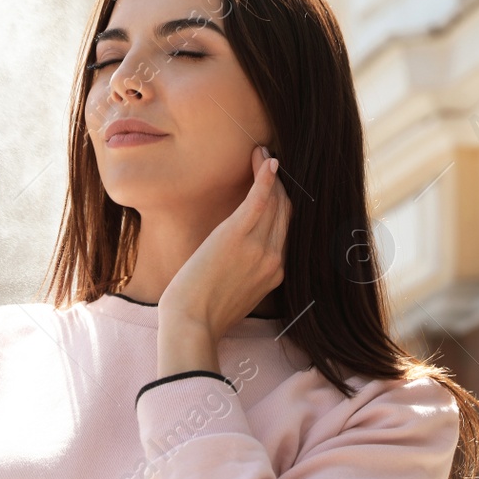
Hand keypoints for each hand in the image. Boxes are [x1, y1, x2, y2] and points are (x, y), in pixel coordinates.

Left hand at [158, 145, 290, 342]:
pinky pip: (259, 201)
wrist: (192, 323)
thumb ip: (249, 274)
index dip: (283, 202)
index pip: (286, 228)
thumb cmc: (206, 313)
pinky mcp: (238, 236)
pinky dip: (264, 179)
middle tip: (269, 160)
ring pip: (274, 202)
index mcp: (276, 271)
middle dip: (279, 183)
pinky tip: (266, 161)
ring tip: (260, 154)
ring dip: (269, 174)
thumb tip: (241, 260)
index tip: (275, 184)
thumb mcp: (239, 294)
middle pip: (285, 211)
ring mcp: (259, 247)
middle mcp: (274, 258)